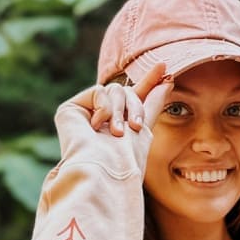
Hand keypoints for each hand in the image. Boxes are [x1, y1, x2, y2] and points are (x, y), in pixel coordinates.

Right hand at [54, 64, 171, 154]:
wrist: (104, 173)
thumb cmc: (126, 162)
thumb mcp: (145, 130)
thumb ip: (152, 104)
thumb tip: (168, 80)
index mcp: (120, 127)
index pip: (134, 99)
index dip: (148, 82)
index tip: (164, 66)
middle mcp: (102, 121)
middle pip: (126, 92)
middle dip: (135, 107)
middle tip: (135, 127)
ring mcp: (85, 115)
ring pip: (114, 90)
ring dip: (120, 111)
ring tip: (116, 134)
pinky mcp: (71, 110)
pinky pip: (98, 91)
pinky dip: (104, 108)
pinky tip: (96, 127)